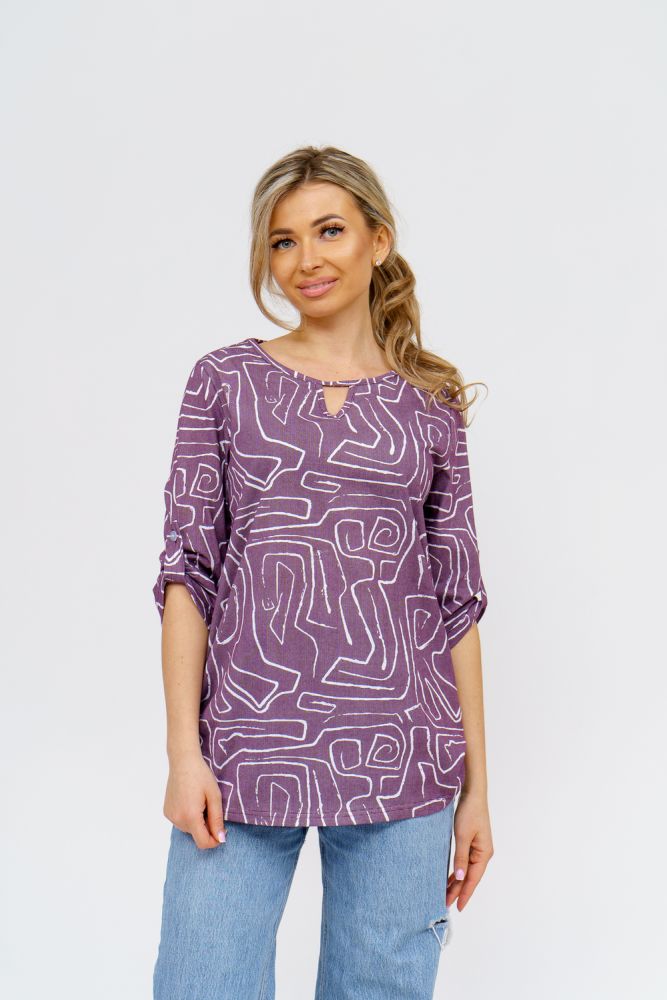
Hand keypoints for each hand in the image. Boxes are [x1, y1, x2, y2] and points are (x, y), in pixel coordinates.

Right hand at [163, 751, 226, 849]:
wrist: (183, 761)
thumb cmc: (201, 776)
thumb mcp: (214, 796)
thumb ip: (217, 820)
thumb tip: (221, 839)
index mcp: (190, 816)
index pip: (203, 842)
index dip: (215, 841)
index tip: (223, 831)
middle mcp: (177, 819)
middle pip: (196, 835)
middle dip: (207, 827)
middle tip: (211, 807)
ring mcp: (170, 816)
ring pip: (189, 829)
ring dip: (197, 822)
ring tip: (200, 802)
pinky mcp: (166, 811)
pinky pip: (181, 821)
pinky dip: (188, 817)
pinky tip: (191, 801)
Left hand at [446, 789, 493, 910]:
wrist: (473, 794)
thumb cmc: (469, 812)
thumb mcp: (462, 835)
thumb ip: (461, 857)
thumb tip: (460, 878)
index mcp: (484, 854)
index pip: (473, 879)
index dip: (465, 894)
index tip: (457, 907)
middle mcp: (483, 853)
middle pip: (470, 877)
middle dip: (459, 890)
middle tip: (445, 903)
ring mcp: (478, 848)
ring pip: (467, 870)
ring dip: (458, 882)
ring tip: (446, 894)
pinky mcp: (472, 843)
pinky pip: (465, 862)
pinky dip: (458, 871)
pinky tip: (451, 877)